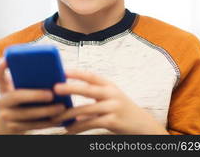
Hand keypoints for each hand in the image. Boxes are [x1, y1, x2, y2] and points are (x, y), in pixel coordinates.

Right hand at [0, 57, 65, 133]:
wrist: (6, 124)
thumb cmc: (20, 99)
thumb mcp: (19, 87)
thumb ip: (29, 80)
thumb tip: (57, 73)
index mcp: (3, 85)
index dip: (1, 66)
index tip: (7, 59)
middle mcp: (1, 99)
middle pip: (16, 96)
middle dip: (35, 95)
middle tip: (51, 94)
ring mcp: (5, 115)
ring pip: (26, 114)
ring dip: (46, 111)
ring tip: (61, 107)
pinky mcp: (13, 127)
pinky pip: (32, 126)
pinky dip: (46, 122)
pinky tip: (59, 118)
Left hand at [51, 69, 168, 134]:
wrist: (144, 126)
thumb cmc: (123, 111)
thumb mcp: (112, 98)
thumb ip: (94, 95)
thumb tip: (70, 100)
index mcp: (110, 85)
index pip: (91, 75)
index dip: (77, 72)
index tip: (63, 71)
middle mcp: (112, 94)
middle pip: (87, 89)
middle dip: (70, 88)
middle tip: (55, 88)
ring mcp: (113, 107)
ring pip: (86, 109)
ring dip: (68, 114)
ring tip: (56, 117)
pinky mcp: (113, 121)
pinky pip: (90, 123)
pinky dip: (77, 127)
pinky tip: (69, 129)